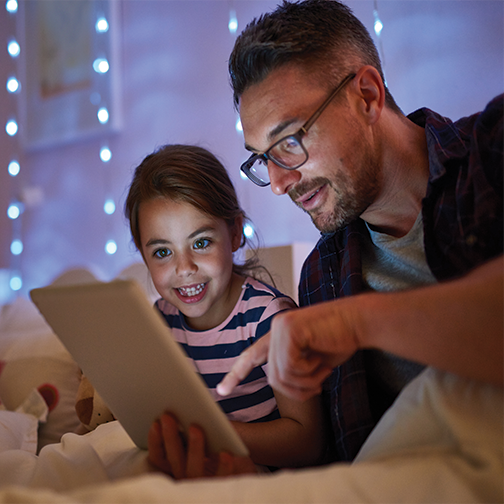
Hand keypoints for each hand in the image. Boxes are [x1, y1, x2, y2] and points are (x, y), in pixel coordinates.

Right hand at [147, 413, 255, 478]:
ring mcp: (203, 483)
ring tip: (195, 428)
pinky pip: (220, 478)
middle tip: (169, 416)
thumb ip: (190, 429)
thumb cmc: (220, 446)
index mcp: (178, 463)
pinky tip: (225, 452)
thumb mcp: (203, 436)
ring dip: (194, 448)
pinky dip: (222, 466)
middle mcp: (186, 476)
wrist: (244, 464)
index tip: (156, 421)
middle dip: (170, 437)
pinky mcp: (222, 485)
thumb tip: (182, 407)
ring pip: (192, 470)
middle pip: (174, 460)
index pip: (159, 456)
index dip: (155, 440)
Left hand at [218, 300, 359, 401]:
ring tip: (322, 370)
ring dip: (306, 381)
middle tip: (318, 384)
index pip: (252, 356)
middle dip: (297, 389)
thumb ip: (293, 367)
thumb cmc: (340, 339)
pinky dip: (308, 372)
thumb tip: (280, 381)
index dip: (237, 373)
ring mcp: (281, 327)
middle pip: (273, 377)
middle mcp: (275, 329)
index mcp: (279, 335)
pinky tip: (320, 361)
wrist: (358, 322)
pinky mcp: (290, 329)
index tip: (222, 390)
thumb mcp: (312, 360)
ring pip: (281, 375)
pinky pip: (291, 366)